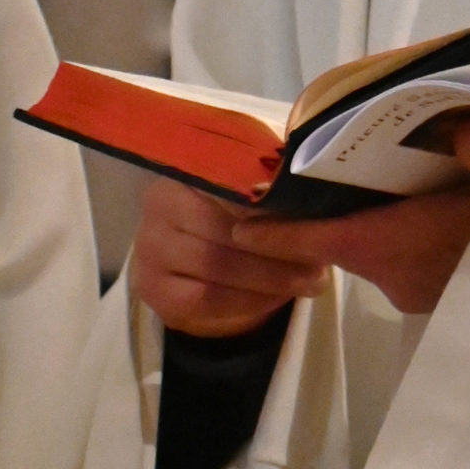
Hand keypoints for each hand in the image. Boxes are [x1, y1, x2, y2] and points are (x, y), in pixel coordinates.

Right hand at [132, 173, 328, 336]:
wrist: (192, 252)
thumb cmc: (234, 208)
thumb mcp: (252, 184)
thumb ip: (272, 180)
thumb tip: (309, 188)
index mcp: (186, 166)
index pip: (231, 187)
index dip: (273, 208)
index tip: (314, 224)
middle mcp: (158, 202)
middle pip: (226, 231)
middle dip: (280, 251)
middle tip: (321, 263)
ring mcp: (148, 247)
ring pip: (218, 268)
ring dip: (271, 279)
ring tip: (311, 282)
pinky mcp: (152, 288)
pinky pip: (207, 300)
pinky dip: (249, 301)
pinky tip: (278, 297)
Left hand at [227, 118, 469, 318]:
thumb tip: (466, 125)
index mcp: (394, 244)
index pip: (316, 238)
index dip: (275, 232)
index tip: (239, 224)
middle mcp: (392, 276)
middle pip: (340, 242)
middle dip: (322, 216)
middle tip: (310, 178)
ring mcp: (412, 293)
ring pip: (370, 253)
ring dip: (363, 227)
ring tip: (367, 185)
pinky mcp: (433, 301)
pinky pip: (395, 264)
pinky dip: (392, 239)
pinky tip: (414, 212)